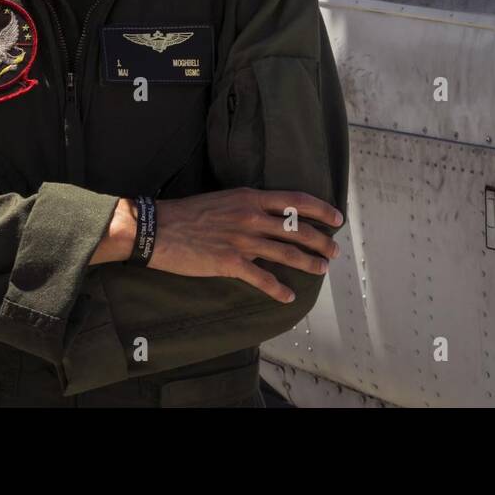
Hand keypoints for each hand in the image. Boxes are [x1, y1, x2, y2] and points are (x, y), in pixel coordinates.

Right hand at [149, 188, 343, 302]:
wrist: (158, 228)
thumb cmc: (188, 213)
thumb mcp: (225, 199)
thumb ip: (249, 205)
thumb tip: (270, 215)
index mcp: (250, 198)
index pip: (296, 201)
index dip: (321, 209)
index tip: (336, 218)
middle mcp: (251, 217)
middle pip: (298, 229)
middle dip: (322, 240)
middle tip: (334, 250)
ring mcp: (242, 240)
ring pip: (287, 253)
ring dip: (309, 263)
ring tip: (322, 268)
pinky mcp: (230, 263)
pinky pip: (262, 279)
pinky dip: (279, 289)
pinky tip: (288, 296)